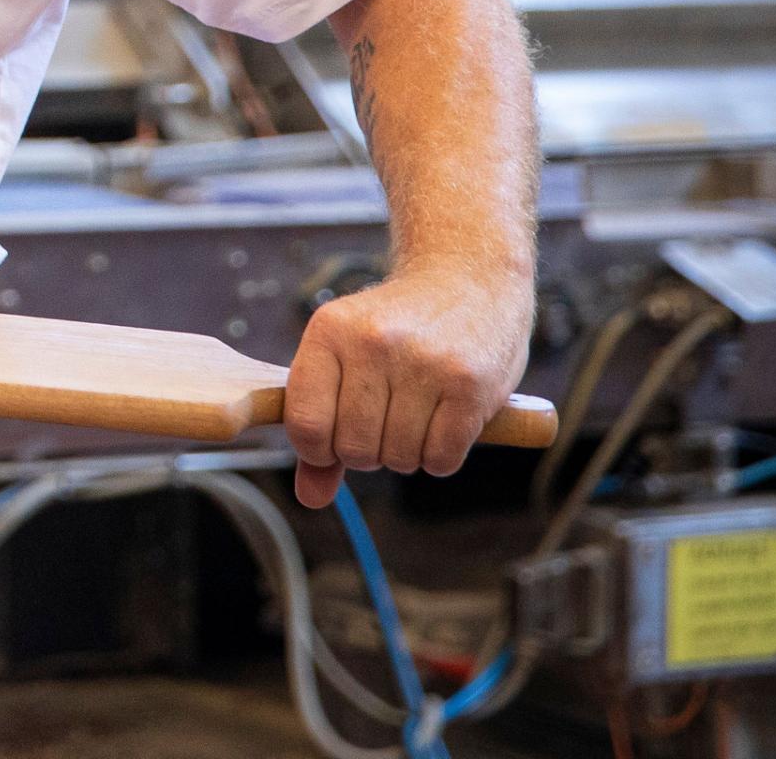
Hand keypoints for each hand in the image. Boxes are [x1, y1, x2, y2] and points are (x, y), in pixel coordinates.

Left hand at [285, 260, 532, 507]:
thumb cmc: (397, 328)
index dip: (317, 449)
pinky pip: (442, 459)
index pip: (304, 424)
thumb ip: (321, 426)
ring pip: (398, 458)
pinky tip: (444, 425)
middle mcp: (374, 343)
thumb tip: (309, 498)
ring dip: (405, 454)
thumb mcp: (345, 357)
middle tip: (383, 424)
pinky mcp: (471, 385)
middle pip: (353, 448)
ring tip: (415, 418)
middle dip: (367, 452)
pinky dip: (441, 457)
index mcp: (328, 330)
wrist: (467, 277)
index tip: (334, 440)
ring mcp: (424, 363)